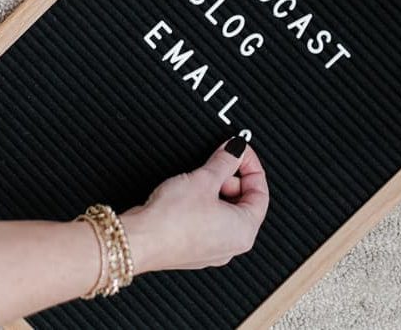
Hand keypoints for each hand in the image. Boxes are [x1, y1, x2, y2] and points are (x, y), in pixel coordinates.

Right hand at [122, 136, 268, 272]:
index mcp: (244, 231)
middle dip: (230, 178)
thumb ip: (225, 161)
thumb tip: (234, 150)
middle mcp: (232, 245)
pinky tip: (187, 195)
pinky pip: (208, 222)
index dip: (250, 165)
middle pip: (243, 202)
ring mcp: (212, 249)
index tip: (240, 150)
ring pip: (224, 211)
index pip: (260, 192)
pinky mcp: (193, 249)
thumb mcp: (204, 179)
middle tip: (216, 163)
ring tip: (198, 179)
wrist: (140, 240)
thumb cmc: (171, 220)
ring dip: (215, 190)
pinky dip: (203, 204)